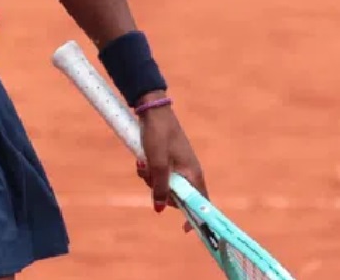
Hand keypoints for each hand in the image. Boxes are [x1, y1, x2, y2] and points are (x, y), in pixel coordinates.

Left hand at [134, 94, 206, 230]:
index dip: (194, 217)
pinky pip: (158, 173)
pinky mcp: (168, 160)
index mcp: (193, 174)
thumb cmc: (158, 135)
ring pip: (164, 184)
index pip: (200, 202)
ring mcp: (179, 166)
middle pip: (176, 195)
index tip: (185, 229)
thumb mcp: (157, 163)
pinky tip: (140, 159)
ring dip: (150, 178)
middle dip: (159, 190)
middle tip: (148, 176)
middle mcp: (189, 172)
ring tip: (142, 162)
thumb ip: (160, 186)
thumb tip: (160, 209)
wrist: (153, 111)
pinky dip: (149, 170)